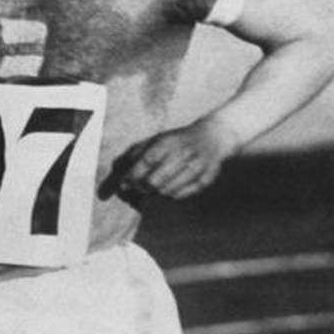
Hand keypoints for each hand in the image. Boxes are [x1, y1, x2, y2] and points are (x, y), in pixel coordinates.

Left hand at [109, 118, 238, 200]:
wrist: (213, 137)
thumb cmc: (178, 140)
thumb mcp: (158, 138)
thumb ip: (138, 152)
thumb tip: (120, 170)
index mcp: (168, 142)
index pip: (146, 162)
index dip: (132, 175)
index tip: (124, 183)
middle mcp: (183, 154)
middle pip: (155, 181)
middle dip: (142, 188)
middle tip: (139, 188)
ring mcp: (197, 168)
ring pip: (167, 191)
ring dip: (156, 193)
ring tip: (154, 187)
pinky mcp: (206, 179)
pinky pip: (182, 196)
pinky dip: (171, 195)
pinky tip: (169, 189)